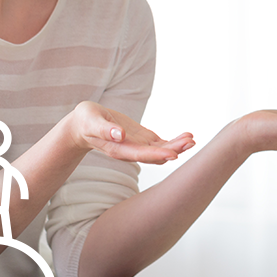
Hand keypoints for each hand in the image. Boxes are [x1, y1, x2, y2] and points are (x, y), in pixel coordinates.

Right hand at [69, 101, 194, 164]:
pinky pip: (161, 144)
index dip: (157, 155)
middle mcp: (131, 151)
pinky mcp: (143, 140)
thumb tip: (120, 134)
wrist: (84, 126)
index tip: (173, 154)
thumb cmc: (86, 121)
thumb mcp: (91, 121)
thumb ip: (104, 129)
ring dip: (177, 146)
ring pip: (161, 151)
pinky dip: (174, 141)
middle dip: (173, 149)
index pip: (140, 154)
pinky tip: (187, 137)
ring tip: (192, 139)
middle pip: (156, 155)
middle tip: (190, 142)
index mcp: (118, 149)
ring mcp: (138, 147)